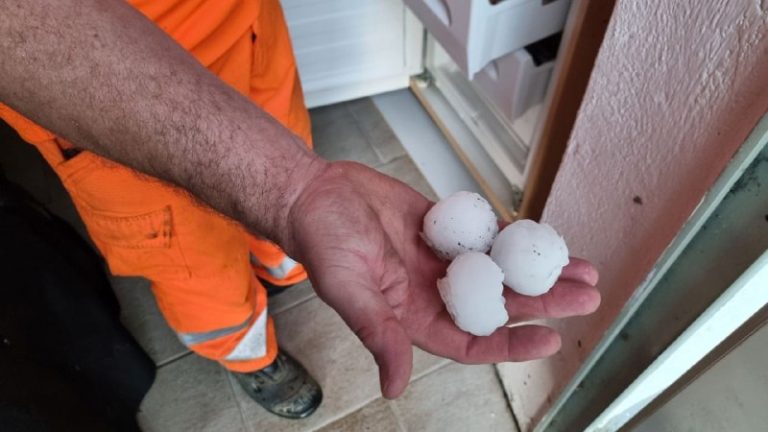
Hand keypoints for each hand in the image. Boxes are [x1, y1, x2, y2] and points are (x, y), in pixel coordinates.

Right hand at [286, 162, 599, 397]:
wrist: (315, 193)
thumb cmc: (322, 241)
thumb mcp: (348, 289)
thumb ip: (376, 332)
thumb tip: (394, 385)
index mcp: (412, 316)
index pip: (471, 340)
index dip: (511, 343)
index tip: (549, 338)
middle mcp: (433, 292)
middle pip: (498, 305)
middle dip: (543, 303)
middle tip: (585, 297)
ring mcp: (442, 259)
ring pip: (500, 271)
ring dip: (539, 271)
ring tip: (580, 268)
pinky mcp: (445, 228)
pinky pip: (486, 236)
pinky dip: (515, 238)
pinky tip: (542, 239)